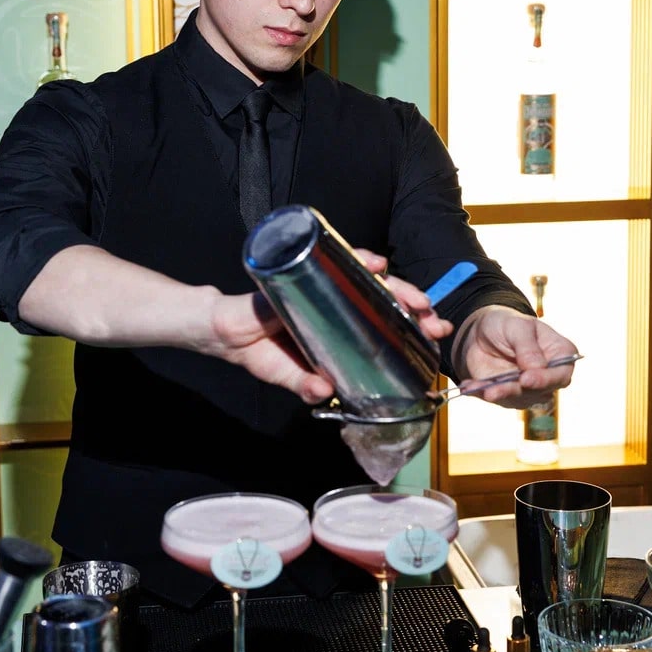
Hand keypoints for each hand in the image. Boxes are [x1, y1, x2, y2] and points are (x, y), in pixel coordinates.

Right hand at [207, 249, 452, 403]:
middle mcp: (334, 302)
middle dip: (411, 304)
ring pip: (367, 278)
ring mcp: (321, 282)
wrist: (219, 328)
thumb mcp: (284, 373)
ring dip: (394, 284)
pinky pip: (335, 259)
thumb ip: (303, 383)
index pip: (380, 321)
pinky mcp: (303, 268)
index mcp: (338, 327)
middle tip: (431, 316)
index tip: (433, 332)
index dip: (408, 325)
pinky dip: (357, 258)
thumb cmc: (254, 350)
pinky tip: (374, 263)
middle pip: (382, 298)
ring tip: (414, 296)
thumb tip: (324, 392)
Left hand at [453, 305, 577, 408]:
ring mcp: (529, 389)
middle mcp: (548, 376)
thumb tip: (536, 368)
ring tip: (483, 389)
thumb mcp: (517, 326)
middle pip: (540, 392)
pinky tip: (469, 386)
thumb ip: (528, 347)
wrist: (482, 332)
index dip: (546, 380)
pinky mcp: (508, 395)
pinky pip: (495, 397)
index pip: (561, 375)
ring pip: (518, 399)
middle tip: (498, 389)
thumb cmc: (507, 324)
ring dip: (499, 394)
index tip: (527, 379)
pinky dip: (482, 392)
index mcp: (560, 355)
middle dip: (517, 391)